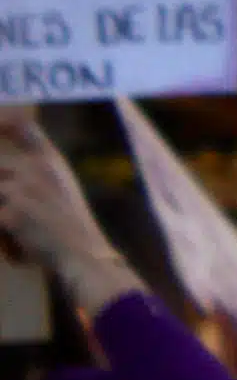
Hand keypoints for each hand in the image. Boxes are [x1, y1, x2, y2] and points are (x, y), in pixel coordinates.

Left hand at [0, 110, 133, 319]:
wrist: (85, 257)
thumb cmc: (72, 230)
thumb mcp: (60, 192)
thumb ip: (32, 180)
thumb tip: (5, 186)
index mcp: (52, 161)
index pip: (23, 127)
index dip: (4, 122)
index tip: (1, 123)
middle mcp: (37, 168)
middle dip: (0, 193)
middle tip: (9, 210)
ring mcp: (22, 188)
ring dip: (0, 218)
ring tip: (15, 236)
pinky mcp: (10, 212)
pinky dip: (3, 240)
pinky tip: (19, 250)